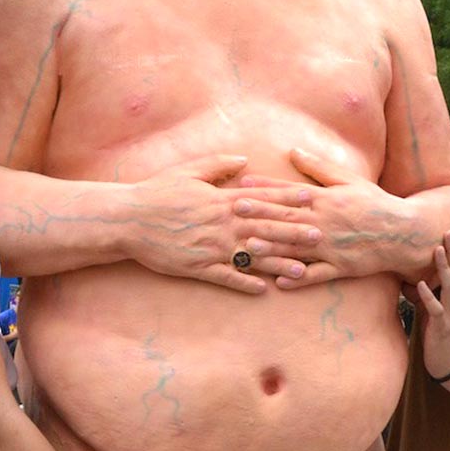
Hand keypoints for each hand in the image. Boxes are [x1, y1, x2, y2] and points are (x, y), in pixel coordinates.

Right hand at [129, 155, 322, 293]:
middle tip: (320, 236)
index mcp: (221, 199)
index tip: (311, 199)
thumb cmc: (156, 193)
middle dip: (294, 232)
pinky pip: (226, 277)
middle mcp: (221, 223)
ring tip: (303, 269)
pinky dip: (245, 283)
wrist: (128, 219)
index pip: (262, 198)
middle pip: (265, 228)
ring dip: (278, 263)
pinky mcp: (197, 267)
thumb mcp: (188, 171)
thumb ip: (218, 166)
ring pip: (251, 256)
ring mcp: (210, 247)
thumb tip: (245, 160)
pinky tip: (263, 290)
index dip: (288, 199)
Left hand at [241, 147, 433, 287]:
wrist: (403, 232)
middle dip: (259, 215)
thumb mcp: (348, 180)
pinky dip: (299, 279)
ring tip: (248, 248)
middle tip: (233, 212)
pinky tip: (279, 282)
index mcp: (325, 199)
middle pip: (286, 218)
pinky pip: (317, 275)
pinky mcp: (341, 267)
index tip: (240, 187)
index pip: (288, 194)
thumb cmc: (374, 203)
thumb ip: (318, 168)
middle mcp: (325, 223)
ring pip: (297, 248)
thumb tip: (292, 150)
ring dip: (272, 248)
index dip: (263, 190)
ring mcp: (332, 246)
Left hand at [414, 230, 449, 379]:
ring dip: (444, 268)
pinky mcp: (442, 326)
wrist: (449, 362)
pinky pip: (436, 310)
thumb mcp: (431, 311)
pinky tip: (421, 285)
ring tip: (437, 249)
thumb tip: (408, 280)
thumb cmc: (439, 334)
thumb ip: (424, 295)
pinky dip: (428, 297)